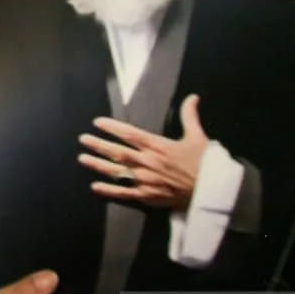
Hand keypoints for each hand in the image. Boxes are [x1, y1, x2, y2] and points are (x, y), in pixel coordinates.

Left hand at [78, 93, 208, 209]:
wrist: (211, 190)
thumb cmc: (204, 163)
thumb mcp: (197, 136)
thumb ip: (190, 116)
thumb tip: (193, 97)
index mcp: (158, 146)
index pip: (129, 134)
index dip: (112, 127)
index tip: (97, 122)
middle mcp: (148, 162)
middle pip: (117, 152)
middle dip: (98, 145)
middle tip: (83, 139)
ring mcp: (146, 180)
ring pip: (117, 171)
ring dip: (98, 165)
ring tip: (82, 159)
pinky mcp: (147, 196)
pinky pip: (124, 194)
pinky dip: (109, 191)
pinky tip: (95, 187)